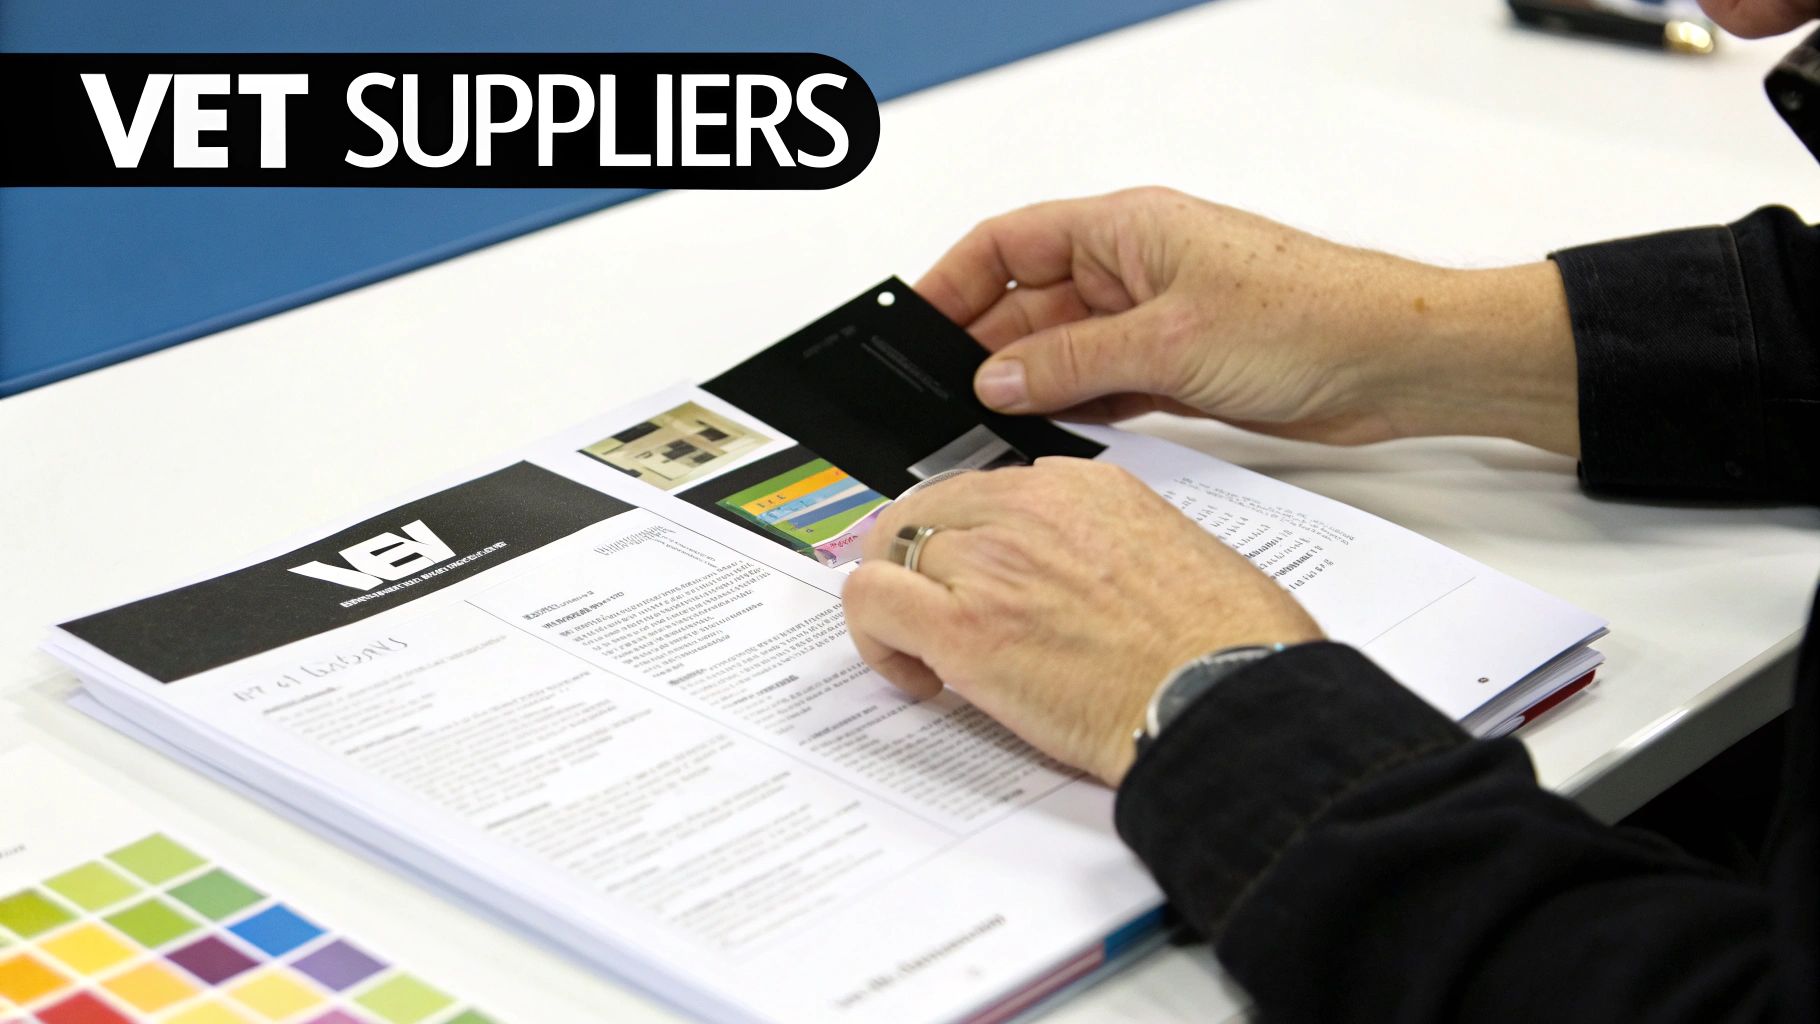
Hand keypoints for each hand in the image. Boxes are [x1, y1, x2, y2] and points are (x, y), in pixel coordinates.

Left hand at [842, 459, 1321, 786]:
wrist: (1227, 699)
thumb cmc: (1229, 648)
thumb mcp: (1177, 553)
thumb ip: (1112, 547)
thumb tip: (1084, 581)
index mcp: (1083, 488)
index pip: (982, 493)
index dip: (967, 543)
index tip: (977, 584)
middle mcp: (1027, 511)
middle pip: (923, 514)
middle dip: (918, 568)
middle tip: (936, 620)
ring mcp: (990, 564)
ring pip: (887, 554)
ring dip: (899, 609)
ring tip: (932, 660)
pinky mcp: (964, 629)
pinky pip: (873, 603)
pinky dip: (877, 641)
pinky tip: (921, 680)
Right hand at [917, 187, 1580, 455]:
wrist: (1396, 362)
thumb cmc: (1311, 315)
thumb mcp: (1167, 340)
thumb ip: (1070, 360)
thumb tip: (994, 376)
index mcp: (1125, 229)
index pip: (1009, 243)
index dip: (954, 282)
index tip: (915, 327)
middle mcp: (1134, 269)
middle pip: (1028, 304)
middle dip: (984, 349)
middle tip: (941, 400)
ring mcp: (1154, 321)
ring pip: (1062, 352)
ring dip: (1029, 387)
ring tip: (985, 428)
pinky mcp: (1177, 369)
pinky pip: (1100, 386)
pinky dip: (1072, 410)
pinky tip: (1047, 438)